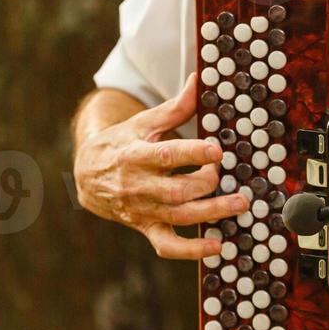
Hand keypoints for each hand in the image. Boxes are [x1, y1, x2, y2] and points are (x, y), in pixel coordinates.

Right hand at [74, 74, 249, 258]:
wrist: (88, 174)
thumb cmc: (123, 143)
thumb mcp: (144, 123)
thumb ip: (175, 107)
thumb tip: (200, 79)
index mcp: (136, 154)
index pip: (167, 155)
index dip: (193, 154)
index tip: (217, 150)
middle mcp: (138, 185)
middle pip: (177, 190)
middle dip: (207, 184)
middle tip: (227, 174)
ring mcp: (142, 210)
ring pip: (179, 216)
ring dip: (212, 213)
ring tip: (239, 205)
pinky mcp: (146, 228)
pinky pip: (169, 246)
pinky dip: (192, 250)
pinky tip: (218, 247)